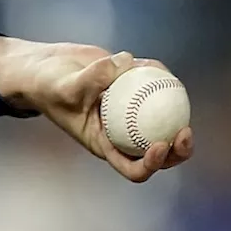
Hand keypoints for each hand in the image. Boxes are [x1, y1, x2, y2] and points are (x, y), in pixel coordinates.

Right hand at [0, 38, 193, 182]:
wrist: (46, 68)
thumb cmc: (48, 86)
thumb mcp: (64, 86)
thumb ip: (93, 77)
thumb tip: (126, 63)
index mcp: (105, 145)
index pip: (132, 167)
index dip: (151, 164)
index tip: (158, 145)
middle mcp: (121, 132)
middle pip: (158, 150)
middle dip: (178, 149)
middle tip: (184, 131)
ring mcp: (130, 111)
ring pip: (163, 118)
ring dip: (175, 108)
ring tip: (174, 86)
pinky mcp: (132, 88)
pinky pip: (154, 86)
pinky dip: (157, 75)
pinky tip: (153, 64)